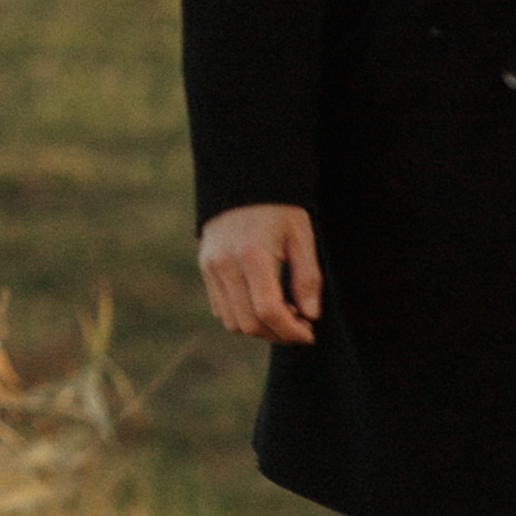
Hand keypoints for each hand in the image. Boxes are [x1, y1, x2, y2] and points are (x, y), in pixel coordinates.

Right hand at [199, 202, 321, 344]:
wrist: (244, 182)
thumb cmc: (280, 208)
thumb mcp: (302, 237)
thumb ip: (307, 278)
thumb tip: (310, 316)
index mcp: (252, 255)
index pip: (268, 310)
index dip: (290, 330)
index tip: (309, 334)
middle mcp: (225, 264)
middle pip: (248, 322)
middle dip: (277, 334)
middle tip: (301, 327)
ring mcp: (210, 267)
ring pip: (232, 321)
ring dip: (260, 329)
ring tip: (285, 315)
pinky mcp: (205, 268)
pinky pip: (221, 309)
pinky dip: (243, 317)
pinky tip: (265, 305)